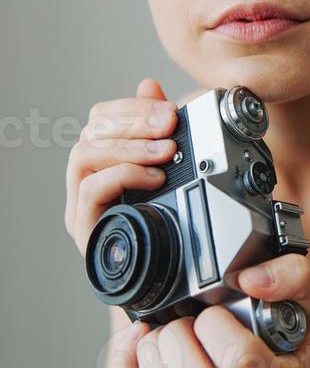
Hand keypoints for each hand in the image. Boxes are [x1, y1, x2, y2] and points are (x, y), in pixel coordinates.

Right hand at [65, 78, 177, 255]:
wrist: (167, 283)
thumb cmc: (166, 224)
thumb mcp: (169, 169)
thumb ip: (157, 129)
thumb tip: (150, 84)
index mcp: (103, 160)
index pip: (101, 117)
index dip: (133, 106)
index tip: (169, 109)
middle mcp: (84, 179)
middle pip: (91, 132)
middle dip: (135, 122)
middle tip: (170, 124)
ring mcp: (80, 206)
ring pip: (84, 156)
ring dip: (129, 147)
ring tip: (166, 152)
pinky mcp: (84, 229)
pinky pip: (90, 189)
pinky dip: (123, 175)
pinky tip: (155, 178)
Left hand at [116, 253, 309, 367]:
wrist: (278, 344)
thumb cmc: (289, 318)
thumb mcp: (309, 294)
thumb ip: (295, 276)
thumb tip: (251, 280)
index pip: (241, 362)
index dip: (217, 324)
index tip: (219, 304)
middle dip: (182, 336)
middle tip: (192, 317)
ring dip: (158, 350)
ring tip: (173, 329)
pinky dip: (132, 362)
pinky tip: (146, 340)